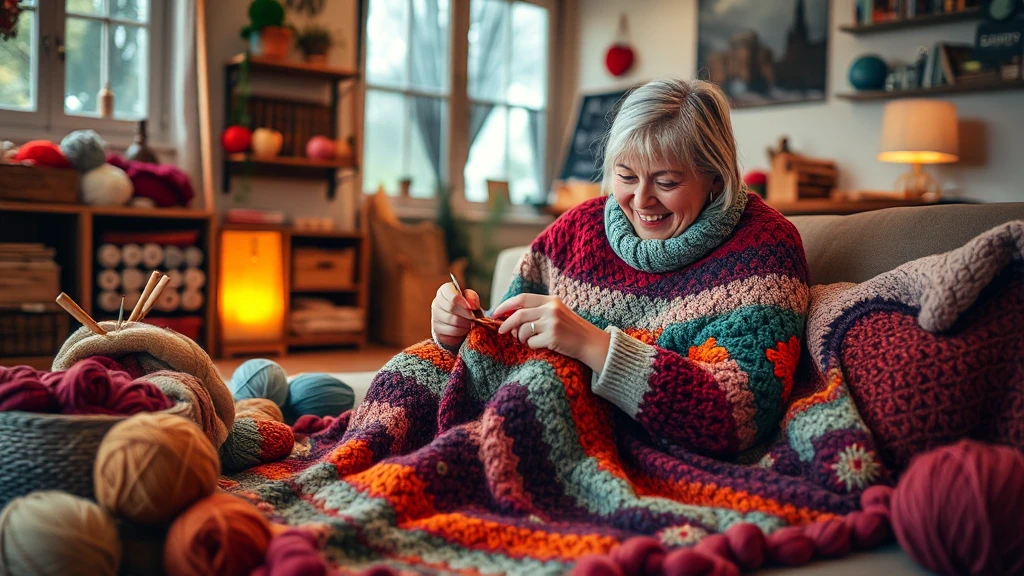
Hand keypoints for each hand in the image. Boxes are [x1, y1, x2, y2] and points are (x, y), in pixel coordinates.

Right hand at [431, 282, 480, 349]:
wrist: (463, 324)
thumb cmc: (467, 309)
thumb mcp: (472, 300)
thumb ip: (472, 298)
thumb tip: (472, 305)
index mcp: (444, 291)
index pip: (452, 295)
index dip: (463, 302)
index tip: (472, 308)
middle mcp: (436, 303)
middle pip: (451, 307)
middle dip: (466, 314)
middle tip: (473, 318)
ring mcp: (434, 317)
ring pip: (450, 320)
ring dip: (464, 324)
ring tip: (470, 324)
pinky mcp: (436, 331)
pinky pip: (448, 332)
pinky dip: (459, 333)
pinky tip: (463, 330)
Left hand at [493, 294, 610, 371]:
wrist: (590, 342)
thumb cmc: (570, 329)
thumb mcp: (556, 313)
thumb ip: (536, 311)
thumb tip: (508, 319)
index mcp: (550, 300)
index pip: (521, 298)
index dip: (505, 305)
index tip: (495, 313)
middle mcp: (551, 309)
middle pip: (518, 315)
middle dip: (506, 324)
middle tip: (501, 331)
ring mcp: (552, 323)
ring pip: (522, 330)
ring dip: (520, 338)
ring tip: (527, 340)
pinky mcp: (552, 337)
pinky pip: (531, 343)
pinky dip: (532, 346)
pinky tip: (542, 346)